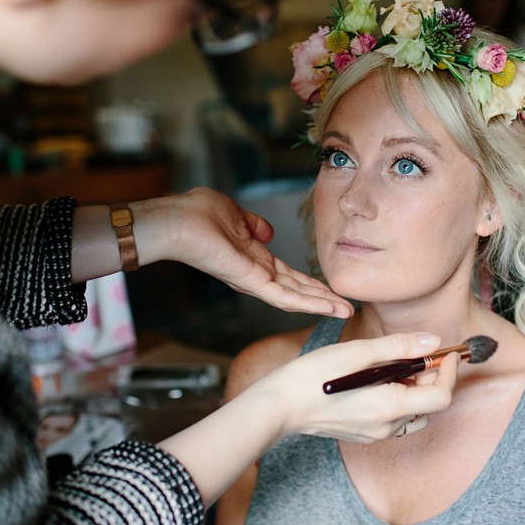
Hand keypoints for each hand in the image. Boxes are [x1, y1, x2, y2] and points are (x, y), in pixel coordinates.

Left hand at [135, 188, 352, 317]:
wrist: (175, 220)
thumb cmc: (195, 213)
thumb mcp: (233, 214)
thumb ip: (253, 224)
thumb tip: (267, 231)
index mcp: (254, 258)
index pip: (289, 276)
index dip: (311, 284)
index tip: (332, 288)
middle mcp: (255, 274)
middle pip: (296, 291)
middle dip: (323, 300)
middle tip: (348, 308)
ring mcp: (253, 280)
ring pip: (294, 298)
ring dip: (321, 305)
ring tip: (345, 312)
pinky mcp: (249, 282)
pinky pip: (283, 296)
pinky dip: (307, 303)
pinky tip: (326, 307)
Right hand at [256, 332, 458, 441]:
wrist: (280, 405)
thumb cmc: (314, 376)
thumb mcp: (358, 352)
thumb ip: (399, 347)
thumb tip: (432, 342)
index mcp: (390, 408)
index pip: (441, 396)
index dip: (450, 372)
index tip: (448, 352)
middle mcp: (387, 427)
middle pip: (429, 405)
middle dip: (432, 377)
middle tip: (417, 352)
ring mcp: (375, 434)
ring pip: (414, 413)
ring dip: (416, 388)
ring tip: (397, 365)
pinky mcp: (364, 434)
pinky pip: (395, 419)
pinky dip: (399, 398)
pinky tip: (380, 379)